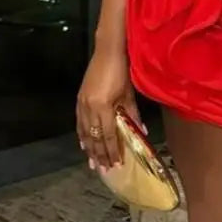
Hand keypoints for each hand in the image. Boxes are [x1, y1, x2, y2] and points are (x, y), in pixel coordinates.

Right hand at [76, 47, 144, 170]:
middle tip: (104, 169)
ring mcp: (82, 104)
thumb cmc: (122, 71)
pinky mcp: (79, 99)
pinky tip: (84, 143)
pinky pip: (79, 123)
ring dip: (89, 148)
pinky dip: (82, 134)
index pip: (107, 135)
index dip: (111, 151)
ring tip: (93, 162)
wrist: (107, 51)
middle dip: (99, 154)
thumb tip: (141, 132)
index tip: (116, 163)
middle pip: (94, 137)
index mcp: (102, 107)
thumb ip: (133, 115)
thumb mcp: (128, 94)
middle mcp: (89, 108)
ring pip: (84, 132)